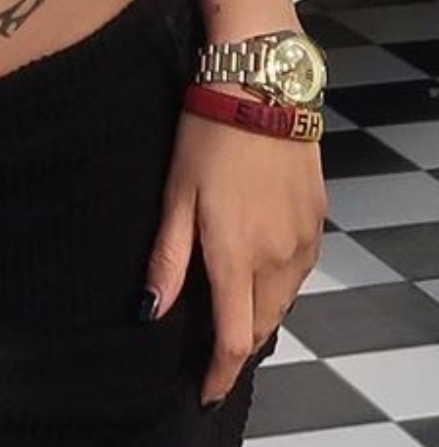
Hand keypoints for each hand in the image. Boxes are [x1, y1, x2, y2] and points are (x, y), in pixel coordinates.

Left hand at [142, 110, 326, 407]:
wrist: (262, 80)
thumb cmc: (208, 130)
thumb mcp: (176, 192)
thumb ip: (168, 257)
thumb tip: (151, 312)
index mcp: (237, 255)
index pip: (234, 338)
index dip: (220, 371)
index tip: (206, 389)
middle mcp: (278, 255)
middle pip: (263, 324)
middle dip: (240, 344)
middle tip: (216, 349)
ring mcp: (304, 236)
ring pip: (286, 298)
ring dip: (262, 312)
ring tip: (237, 311)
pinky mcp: (318, 215)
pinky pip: (301, 268)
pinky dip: (282, 282)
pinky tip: (263, 271)